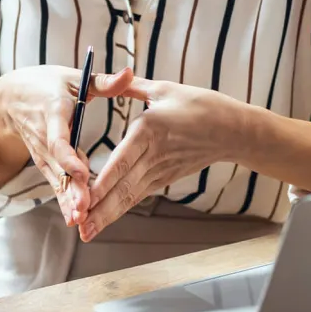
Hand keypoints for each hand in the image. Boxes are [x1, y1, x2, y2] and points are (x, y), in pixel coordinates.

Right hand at [0, 65, 134, 225]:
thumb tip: (130, 73)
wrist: (11, 99)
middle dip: (71, 188)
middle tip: (83, 208)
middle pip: (58, 167)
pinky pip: (55, 183)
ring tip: (81, 219)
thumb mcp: (73, 77)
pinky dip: (64, 200)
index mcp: (52, 113)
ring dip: (67, 200)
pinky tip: (74, 219)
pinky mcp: (44, 163)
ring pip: (56, 179)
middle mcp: (44, 137)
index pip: (58, 140)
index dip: (68, 157)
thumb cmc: (47, 85)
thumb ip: (103, 82)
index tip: (82, 172)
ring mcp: (42, 153)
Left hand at [79, 78, 241, 240]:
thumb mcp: (164, 89)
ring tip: (87, 233)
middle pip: (123, 187)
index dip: (102, 182)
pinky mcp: (165, 178)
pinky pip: (139, 195)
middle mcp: (153, 155)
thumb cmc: (200, 105)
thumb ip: (131, 87)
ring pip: (130, 196)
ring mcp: (160, 170)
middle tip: (78, 226)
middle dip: (100, 209)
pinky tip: (105, 220)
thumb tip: (109, 78)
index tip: (85, 198)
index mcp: (149, 130)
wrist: (232, 130)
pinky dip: (121, 208)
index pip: (122, 161)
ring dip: (108, 215)